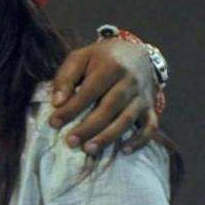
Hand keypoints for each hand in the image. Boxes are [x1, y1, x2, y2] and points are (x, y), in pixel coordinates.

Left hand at [49, 39, 158, 154]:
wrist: (136, 54)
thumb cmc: (101, 58)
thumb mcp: (80, 57)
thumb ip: (66, 77)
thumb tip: (57, 102)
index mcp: (111, 66)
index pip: (89, 91)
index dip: (71, 108)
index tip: (54, 122)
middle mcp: (130, 82)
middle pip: (109, 108)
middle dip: (89, 127)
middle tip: (70, 141)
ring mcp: (143, 97)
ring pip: (127, 119)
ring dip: (108, 137)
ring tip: (89, 149)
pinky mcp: (150, 109)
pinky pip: (150, 127)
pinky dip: (139, 141)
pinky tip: (123, 150)